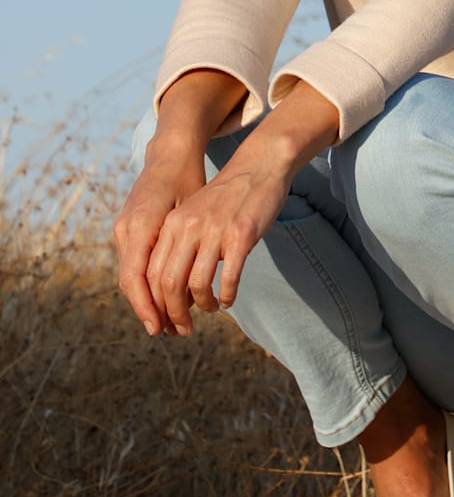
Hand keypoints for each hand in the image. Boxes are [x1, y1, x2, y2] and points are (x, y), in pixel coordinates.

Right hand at [114, 144, 207, 336]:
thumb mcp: (192, 209)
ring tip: (172, 321)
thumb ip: (188, 246)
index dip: (147, 307)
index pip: (136, 278)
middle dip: (150, 310)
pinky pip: (134, 264)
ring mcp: (123, 228)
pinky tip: (167, 297)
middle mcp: (126, 229)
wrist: (169, 154)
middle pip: (131, 283)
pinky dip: (148, 284)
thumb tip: (193, 288)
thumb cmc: (187, 178)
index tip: (160, 328)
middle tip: (173, 332)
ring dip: (149, 301)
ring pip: (131, 276)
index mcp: (141, 225)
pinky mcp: (128, 228)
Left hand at [142, 144, 292, 334]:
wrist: (258, 168)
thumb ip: (180, 243)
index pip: (151, 274)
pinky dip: (228, 295)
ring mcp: (215, 231)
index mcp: (172, 224)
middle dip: (174, 314)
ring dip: (203, 305)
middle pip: (168, 284)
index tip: (164, 320)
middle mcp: (188, 228)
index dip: (154, 304)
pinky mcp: (241, 235)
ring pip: (197, 285)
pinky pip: (229, 277)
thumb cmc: (227, 197)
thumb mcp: (193, 214)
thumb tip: (171, 286)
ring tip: (211, 308)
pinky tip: (230, 299)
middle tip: (183, 328)